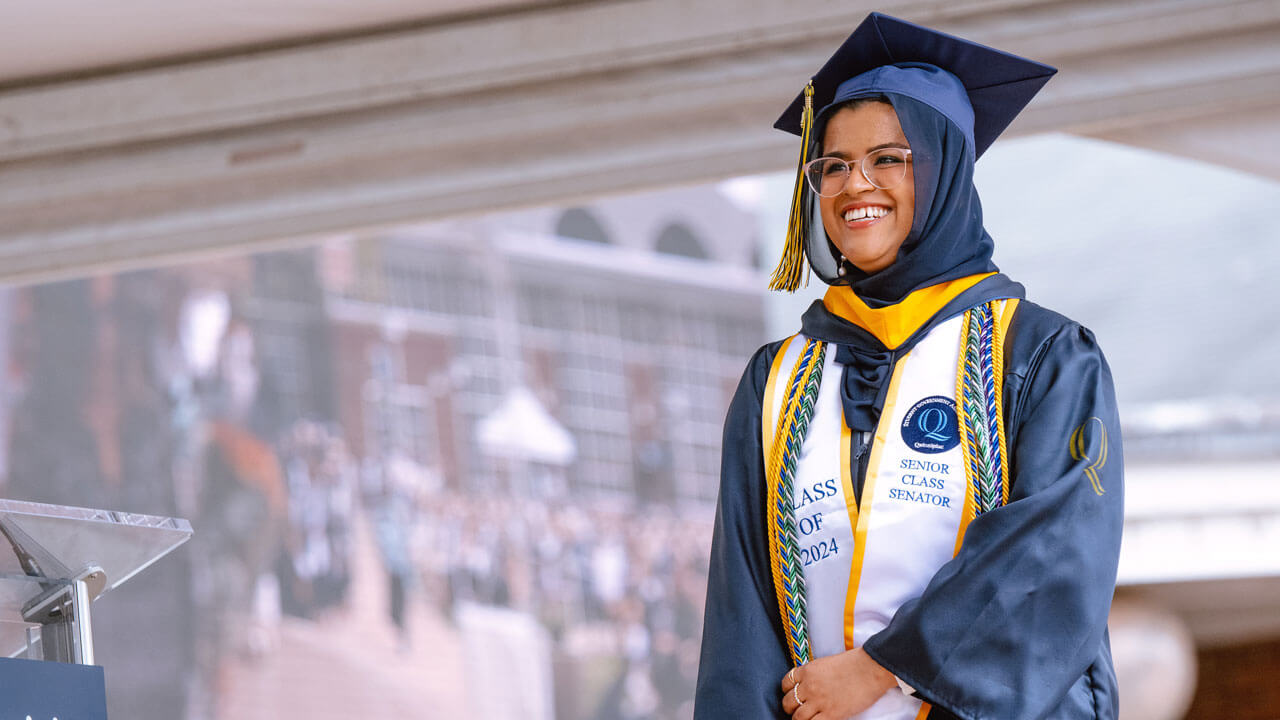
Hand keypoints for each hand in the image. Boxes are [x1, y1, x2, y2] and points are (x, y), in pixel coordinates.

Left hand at [780, 648, 897, 718]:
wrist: (871, 669)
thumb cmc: (854, 663)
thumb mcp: (827, 663)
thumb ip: (815, 674)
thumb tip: (811, 683)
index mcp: (808, 670)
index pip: (786, 683)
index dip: (787, 690)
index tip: (792, 694)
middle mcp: (809, 686)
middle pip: (788, 702)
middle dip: (790, 707)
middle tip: (796, 710)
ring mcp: (818, 701)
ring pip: (797, 717)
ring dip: (799, 719)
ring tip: (805, 719)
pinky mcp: (830, 714)